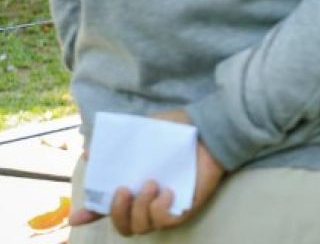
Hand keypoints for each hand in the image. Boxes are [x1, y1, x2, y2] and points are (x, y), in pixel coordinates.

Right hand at [70, 109, 226, 234]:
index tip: (74, 217)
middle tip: (123, 190)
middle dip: (117, 212)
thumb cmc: (178, 130)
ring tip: (151, 184)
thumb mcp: (144, 131)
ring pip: (141, 227)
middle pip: (123, 226)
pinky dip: (160, 209)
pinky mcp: (185, 209)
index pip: (107, 208)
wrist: (210, 127)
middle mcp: (148, 201)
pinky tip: (167, 191)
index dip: (90, 215)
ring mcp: (167, 207)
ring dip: (140, 208)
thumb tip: (89, 151)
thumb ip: (118, 141)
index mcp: (135, 186)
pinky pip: (165, 222)